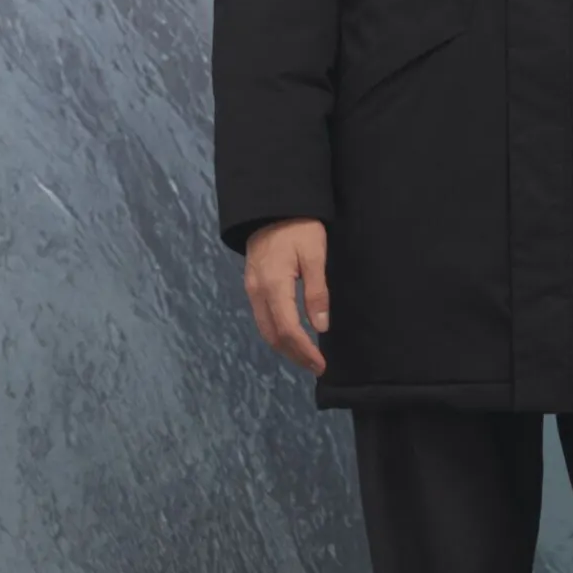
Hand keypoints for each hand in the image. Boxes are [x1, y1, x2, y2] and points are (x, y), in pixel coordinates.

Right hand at [243, 218, 329, 375]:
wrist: (272, 206)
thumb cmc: (299, 227)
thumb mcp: (315, 255)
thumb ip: (317, 291)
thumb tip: (320, 326)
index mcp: (273, 285)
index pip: (287, 329)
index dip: (304, 350)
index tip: (320, 364)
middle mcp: (257, 292)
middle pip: (273, 335)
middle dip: (294, 355)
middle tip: (316, 367)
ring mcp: (251, 289)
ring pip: (265, 329)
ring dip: (285, 347)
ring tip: (306, 357)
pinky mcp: (252, 285)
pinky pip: (262, 318)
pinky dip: (277, 333)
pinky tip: (292, 337)